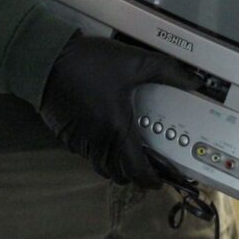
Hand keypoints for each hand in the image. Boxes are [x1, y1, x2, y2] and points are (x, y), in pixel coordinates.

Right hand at [39, 35, 200, 188]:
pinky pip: (85, 154)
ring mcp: (78, 139)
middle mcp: (97, 140)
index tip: (159, 179)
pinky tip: (104, 137)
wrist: (46, 58)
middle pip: (118, 174)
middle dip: (134, 174)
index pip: (137, 169)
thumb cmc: (87, 62)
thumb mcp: (134, 61)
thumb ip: (167, 70)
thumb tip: (193, 80)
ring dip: (115, 165)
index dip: (151, 179)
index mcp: (117, 128)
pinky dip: (98, 153)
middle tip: (146, 165)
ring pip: (100, 166)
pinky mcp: (65, 135)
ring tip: (127, 152)